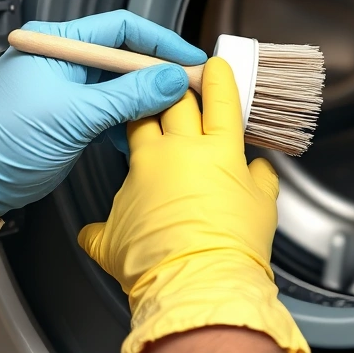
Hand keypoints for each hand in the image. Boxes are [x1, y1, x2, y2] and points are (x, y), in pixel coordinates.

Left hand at [0, 10, 206, 214]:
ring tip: (171, 117)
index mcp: (58, 43)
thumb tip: (171, 80)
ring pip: (121, 89)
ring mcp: (66, 89)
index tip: (190, 60)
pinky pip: (110, 113)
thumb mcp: (74, 115)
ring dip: (145, 103)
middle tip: (190, 91)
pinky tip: (143, 137)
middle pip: (125, 58)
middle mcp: (64, 60)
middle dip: (159, 76)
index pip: (122, 29)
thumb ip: (127, 97)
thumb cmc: (0, 140)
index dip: (161, 43)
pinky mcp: (69, 117)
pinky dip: (129, 124)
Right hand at [78, 57, 309, 352]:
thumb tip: (91, 234)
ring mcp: (227, 164)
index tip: (142, 94)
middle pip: (180, 102)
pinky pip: (262, 168)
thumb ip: (101, 231)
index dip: (141, 101)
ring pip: (226, 110)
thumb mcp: (110, 245)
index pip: (142, 116)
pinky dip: (259, 166)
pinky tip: (259, 164)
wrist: (193, 284)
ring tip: (220, 68)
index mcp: (149, 160)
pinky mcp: (258, 187)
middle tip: (177, 73)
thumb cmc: (152, 264)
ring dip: (221, 85)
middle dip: (176, 85)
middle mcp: (188, 152)